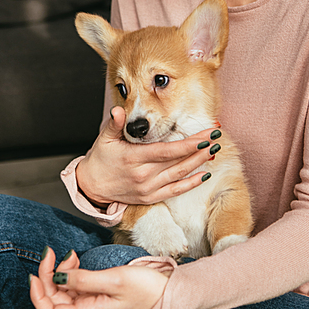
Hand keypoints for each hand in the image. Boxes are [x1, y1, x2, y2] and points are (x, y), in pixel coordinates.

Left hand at [30, 247, 168, 308]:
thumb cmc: (147, 289)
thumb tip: (58, 277)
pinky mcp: (99, 297)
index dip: (37, 295)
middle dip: (48, 276)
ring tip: (70, 255)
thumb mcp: (115, 279)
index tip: (35, 272)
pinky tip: (76, 261)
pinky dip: (71, 273)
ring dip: (60, 272)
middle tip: (53, 252)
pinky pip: (76, 287)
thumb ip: (84, 279)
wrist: (170, 293)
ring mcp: (93, 306)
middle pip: (54, 300)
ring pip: (64, 292)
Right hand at [76, 106, 219, 205]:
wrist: (92, 187)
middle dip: (199, 149)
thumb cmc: (101, 159)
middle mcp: (143, 175)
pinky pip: (175, 191)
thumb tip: (118, 111)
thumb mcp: (104, 139)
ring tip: (214, 150)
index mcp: (133, 158)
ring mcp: (148, 188)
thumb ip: (114, 124)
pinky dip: (191, 183)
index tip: (204, 136)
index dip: (188, 144)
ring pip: (179, 175)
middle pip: (178, 161)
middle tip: (216, 136)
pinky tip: (204, 174)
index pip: (167, 151)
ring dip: (199, 163)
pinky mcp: (151, 197)